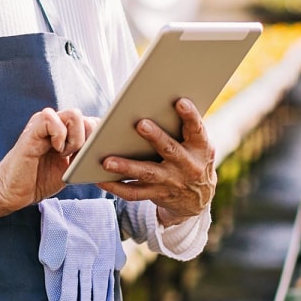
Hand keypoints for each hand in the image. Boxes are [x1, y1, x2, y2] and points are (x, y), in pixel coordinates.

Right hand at [0, 108, 96, 213]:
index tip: (94, 156)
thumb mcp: (70, 169)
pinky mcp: (32, 130)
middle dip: (89, 140)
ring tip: (65, 154)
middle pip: (86, 117)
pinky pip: (52, 119)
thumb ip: (84, 155)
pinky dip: (59, 136)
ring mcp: (44, 125)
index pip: (93, 122)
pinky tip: (55, 150)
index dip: (99, 137)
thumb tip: (107, 148)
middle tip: (77, 158)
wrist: (12, 192)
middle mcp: (56, 124)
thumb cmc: (39, 181)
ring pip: (73, 114)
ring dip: (76, 138)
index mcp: (67, 132)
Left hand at [96, 98, 214, 225]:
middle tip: (140, 124)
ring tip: (106, 161)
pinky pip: (134, 193)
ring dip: (126, 167)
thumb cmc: (191, 158)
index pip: (197, 129)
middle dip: (156, 137)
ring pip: (147, 173)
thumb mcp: (197, 145)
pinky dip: (116, 186)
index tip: (180, 101)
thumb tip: (157, 104)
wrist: (198, 199)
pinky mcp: (157, 194)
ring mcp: (172, 182)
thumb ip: (183, 128)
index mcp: (199, 148)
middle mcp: (188, 166)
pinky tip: (100, 179)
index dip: (190, 115)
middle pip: (170, 150)